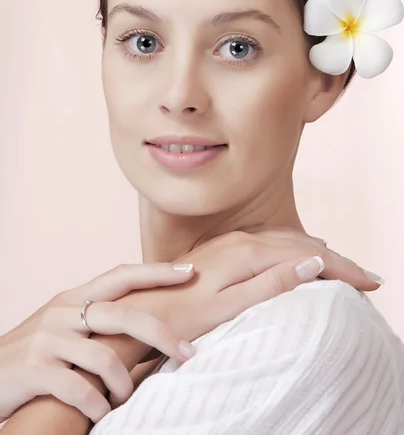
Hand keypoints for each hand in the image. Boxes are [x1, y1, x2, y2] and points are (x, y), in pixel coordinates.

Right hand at [0, 262, 195, 423]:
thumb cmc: (34, 354)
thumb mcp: (63, 326)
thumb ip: (96, 320)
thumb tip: (146, 322)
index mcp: (73, 298)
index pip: (121, 275)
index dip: (156, 272)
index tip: (189, 272)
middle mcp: (63, 312)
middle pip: (123, 315)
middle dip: (160, 334)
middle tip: (188, 351)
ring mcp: (47, 340)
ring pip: (105, 358)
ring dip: (124, 384)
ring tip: (125, 399)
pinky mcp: (34, 370)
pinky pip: (80, 390)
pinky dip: (97, 406)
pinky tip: (101, 414)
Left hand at [133, 226, 381, 342]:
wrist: (140, 310)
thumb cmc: (182, 315)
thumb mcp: (229, 306)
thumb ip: (271, 284)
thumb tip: (313, 265)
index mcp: (249, 253)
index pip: (309, 256)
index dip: (343, 269)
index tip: (371, 283)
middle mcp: (243, 240)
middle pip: (303, 244)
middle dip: (338, 260)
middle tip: (366, 278)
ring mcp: (232, 241)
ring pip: (288, 240)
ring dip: (318, 252)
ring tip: (342, 266)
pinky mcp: (224, 247)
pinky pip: (271, 239)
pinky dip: (295, 247)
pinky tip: (299, 252)